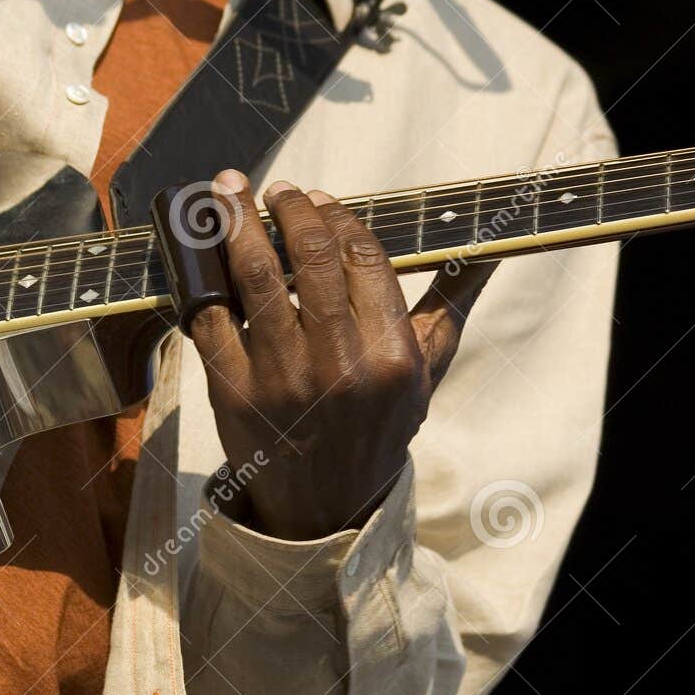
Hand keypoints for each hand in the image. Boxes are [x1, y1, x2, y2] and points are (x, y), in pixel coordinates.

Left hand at [189, 170, 493, 540]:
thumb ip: (452, 304)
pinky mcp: (233, 395)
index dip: (338, 216)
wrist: (325, 505)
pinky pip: (211, 322)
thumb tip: (492, 249)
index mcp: (391, 357)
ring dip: (236, 223)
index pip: (364, 257)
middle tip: (276, 189)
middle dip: (290, 209)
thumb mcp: (425, 373)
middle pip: (311, 257)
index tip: (319, 198)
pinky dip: (204, 283)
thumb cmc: (378, 426)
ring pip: (255, 278)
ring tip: (228, 192)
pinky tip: (202, 257)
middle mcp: (339, 367)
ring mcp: (282, 381)